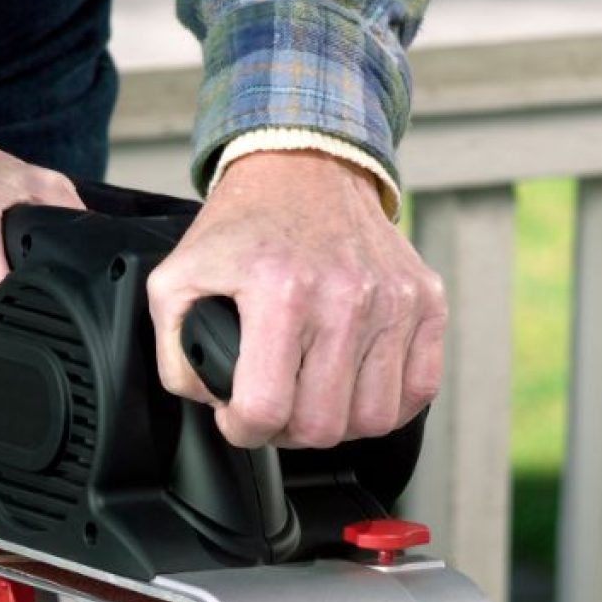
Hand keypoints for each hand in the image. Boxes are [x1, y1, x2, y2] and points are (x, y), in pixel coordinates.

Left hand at [146, 151, 445, 448]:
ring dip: (338, 421)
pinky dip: (385, 402)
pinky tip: (354, 384)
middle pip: (322, 426)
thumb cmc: (244, 228)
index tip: (238, 418)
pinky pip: (418, 390)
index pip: (266, 409)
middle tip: (274, 405)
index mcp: (279, 291)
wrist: (305, 170)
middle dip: (287, 431)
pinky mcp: (426, 301)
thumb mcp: (177, 280)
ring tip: (312, 395)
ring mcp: (393, 300)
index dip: (242, 430)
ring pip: (373, 419)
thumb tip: (211, 402)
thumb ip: (175, 352)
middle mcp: (344, 296)